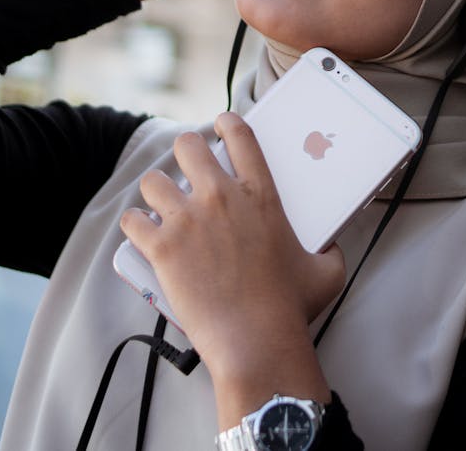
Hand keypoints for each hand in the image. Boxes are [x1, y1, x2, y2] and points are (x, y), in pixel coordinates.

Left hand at [120, 114, 343, 424]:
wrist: (256, 342)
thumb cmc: (291, 307)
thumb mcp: (326, 271)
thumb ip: (329, 250)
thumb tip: (331, 247)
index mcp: (260, 194)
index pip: (240, 135)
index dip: (226, 123)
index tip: (219, 126)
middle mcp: (222, 197)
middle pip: (187, 146)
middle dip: (184, 153)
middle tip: (186, 171)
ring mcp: (189, 220)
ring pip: (153, 181)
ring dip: (156, 193)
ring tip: (160, 206)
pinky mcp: (162, 247)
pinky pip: (133, 220)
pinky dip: (135, 226)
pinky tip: (142, 233)